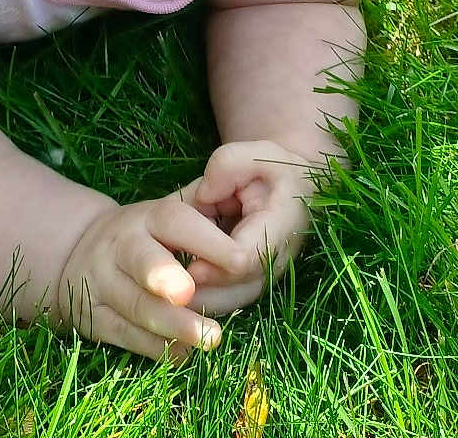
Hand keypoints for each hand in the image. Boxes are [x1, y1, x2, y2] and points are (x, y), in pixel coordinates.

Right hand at [51, 191, 255, 360]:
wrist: (77, 253)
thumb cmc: (144, 234)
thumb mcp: (164, 211)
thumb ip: (202, 206)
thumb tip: (241, 196)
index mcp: (146, 216)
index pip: (175, 221)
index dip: (208, 241)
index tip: (240, 261)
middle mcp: (120, 246)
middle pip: (142, 260)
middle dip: (164, 277)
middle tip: (189, 294)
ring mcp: (102, 283)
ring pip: (137, 306)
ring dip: (174, 326)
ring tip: (209, 338)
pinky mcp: (94, 318)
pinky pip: (128, 337)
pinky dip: (159, 348)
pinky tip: (186, 353)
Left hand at [177, 141, 314, 315]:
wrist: (296, 191)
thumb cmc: (273, 170)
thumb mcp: (255, 154)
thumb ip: (228, 167)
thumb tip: (204, 195)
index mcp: (280, 227)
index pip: (244, 258)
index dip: (213, 264)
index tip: (185, 262)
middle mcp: (276, 262)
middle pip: (233, 291)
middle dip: (196, 289)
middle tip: (160, 286)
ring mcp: (265, 278)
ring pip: (228, 303)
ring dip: (195, 299)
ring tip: (161, 292)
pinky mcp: (251, 286)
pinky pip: (225, 301)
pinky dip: (199, 298)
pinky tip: (171, 292)